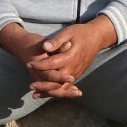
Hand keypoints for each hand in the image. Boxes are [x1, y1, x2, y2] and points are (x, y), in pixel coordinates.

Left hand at [0, 17, 116, 98]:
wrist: (97, 38)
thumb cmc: (81, 33)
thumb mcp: (68, 32)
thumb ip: (56, 40)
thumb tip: (44, 47)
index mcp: (71, 56)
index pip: (52, 64)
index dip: (40, 65)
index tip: (29, 64)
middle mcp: (74, 67)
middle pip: (57, 81)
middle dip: (43, 85)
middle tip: (30, 86)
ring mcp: (77, 73)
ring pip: (62, 87)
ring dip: (49, 92)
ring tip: (36, 94)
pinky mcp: (77, 75)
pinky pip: (67, 87)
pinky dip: (57, 92)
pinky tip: (46, 93)